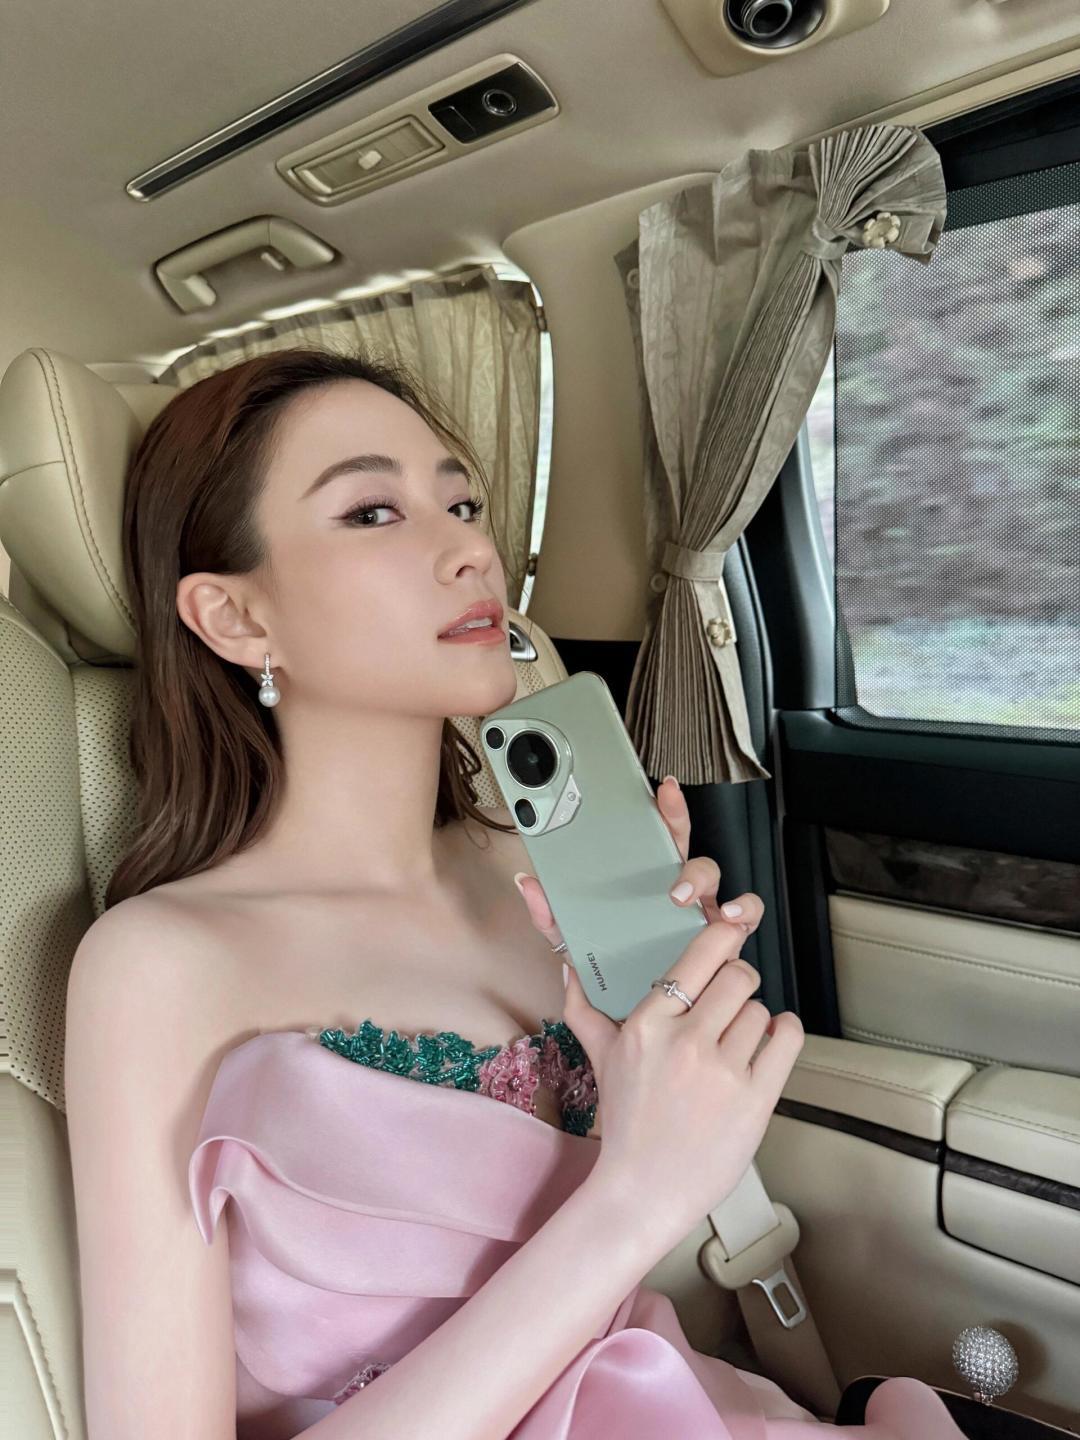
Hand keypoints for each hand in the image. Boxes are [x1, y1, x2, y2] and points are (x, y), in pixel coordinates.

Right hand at [514, 773, 802, 1244]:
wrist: (643, 1191)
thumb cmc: (625, 1122)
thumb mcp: (601, 1059)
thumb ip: (584, 1008)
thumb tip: (567, 965)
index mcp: (647, 1025)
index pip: (699, 956)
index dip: (724, 937)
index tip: (731, 932)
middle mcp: (685, 1042)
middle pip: (738, 976)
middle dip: (739, 982)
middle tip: (730, 1000)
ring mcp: (722, 1071)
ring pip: (760, 1009)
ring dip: (753, 1019)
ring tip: (736, 1040)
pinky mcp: (755, 1099)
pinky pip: (786, 1039)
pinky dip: (783, 1034)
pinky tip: (767, 1043)